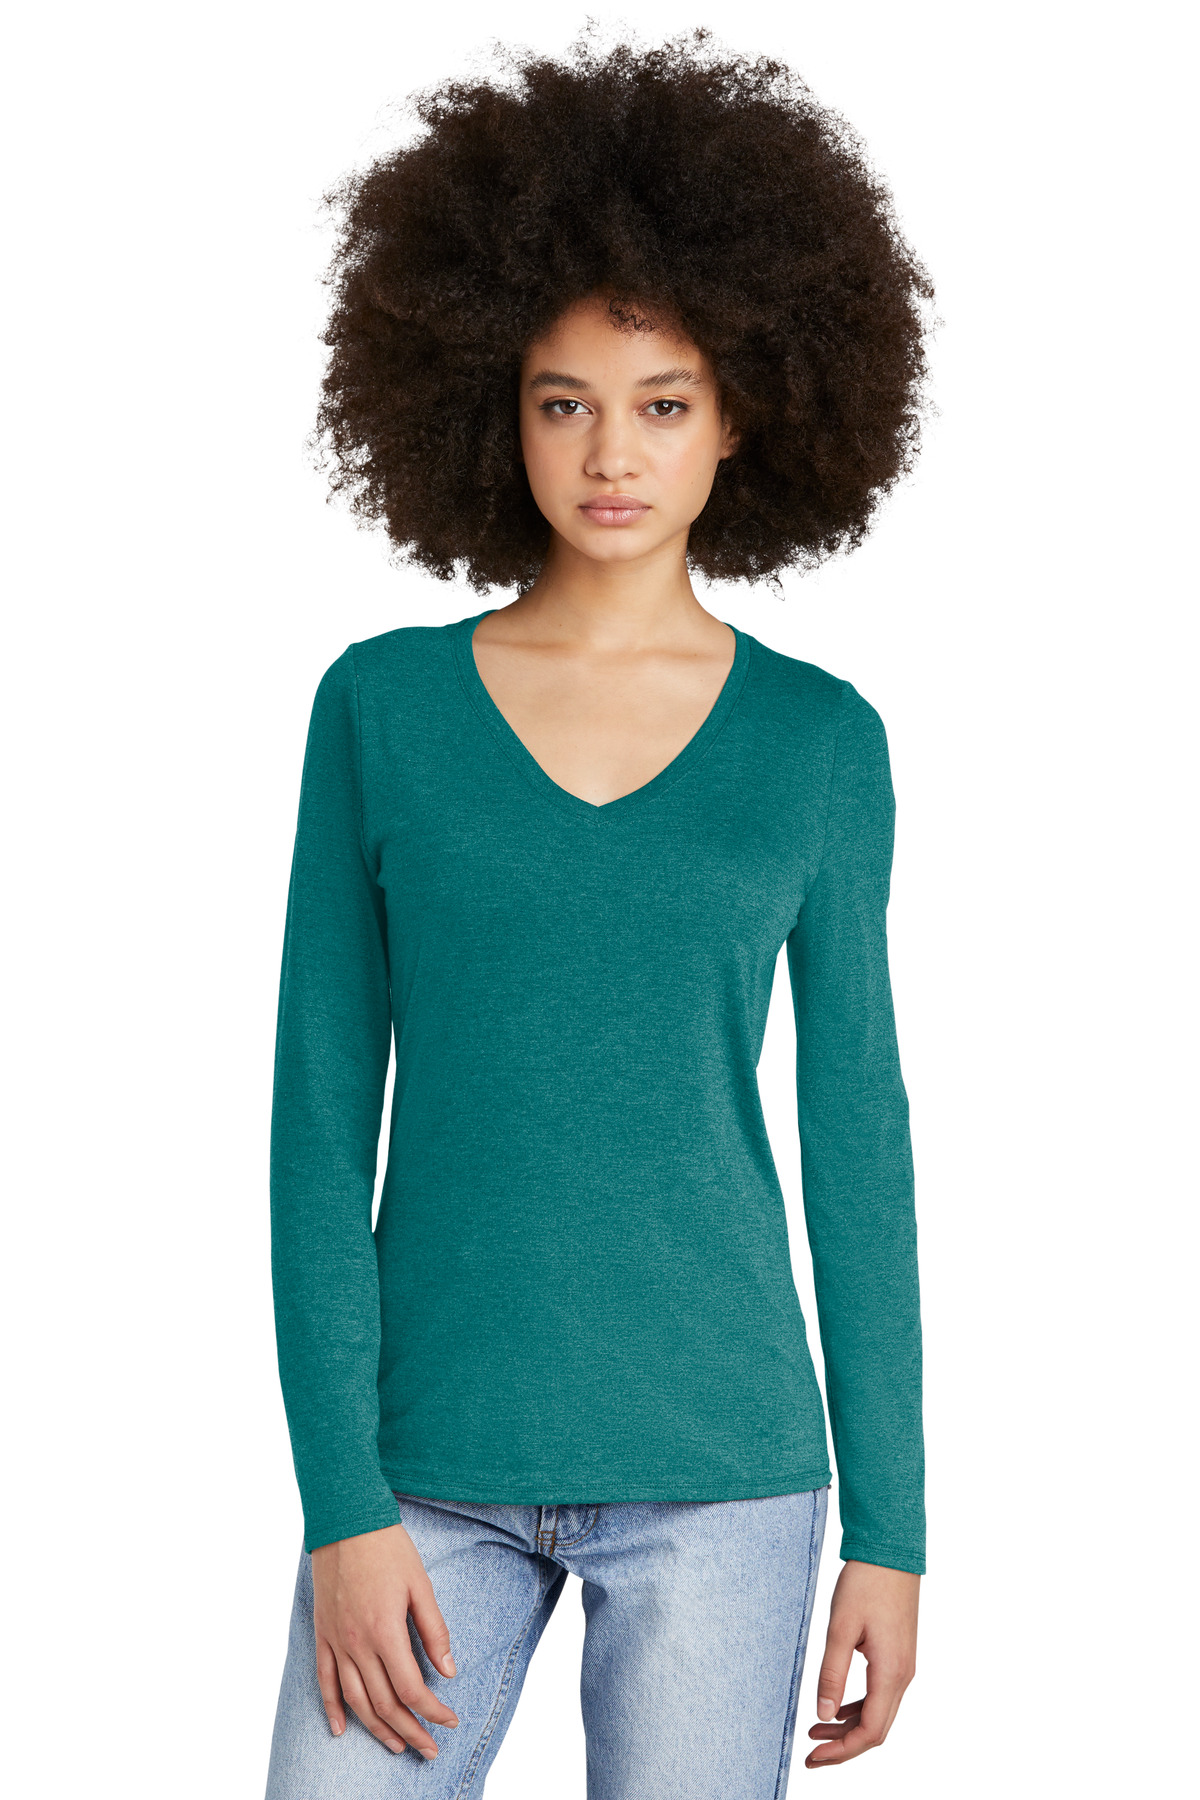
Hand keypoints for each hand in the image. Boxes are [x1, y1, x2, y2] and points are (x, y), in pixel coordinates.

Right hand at [311, 1521, 459, 1759]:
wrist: (346, 1522)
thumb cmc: (387, 1548)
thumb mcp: (420, 1585)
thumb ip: (434, 1631)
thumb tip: (449, 1671)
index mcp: (385, 1631)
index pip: (411, 1688)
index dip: (432, 1711)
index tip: (450, 1721)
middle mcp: (357, 1643)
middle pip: (384, 1704)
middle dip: (411, 1730)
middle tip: (430, 1749)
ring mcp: (336, 1641)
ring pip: (355, 1700)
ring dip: (377, 1729)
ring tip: (397, 1745)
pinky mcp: (322, 1635)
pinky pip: (324, 1681)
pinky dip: (332, 1708)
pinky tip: (341, 1729)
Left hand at [805, 1560, 918, 1767]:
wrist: (891, 1552)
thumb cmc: (866, 1583)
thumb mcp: (841, 1626)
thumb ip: (832, 1672)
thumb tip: (823, 1714)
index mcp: (891, 1672)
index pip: (870, 1731)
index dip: (842, 1751)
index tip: (813, 1757)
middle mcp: (902, 1676)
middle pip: (876, 1730)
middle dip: (844, 1748)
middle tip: (811, 1756)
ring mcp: (903, 1666)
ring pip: (879, 1714)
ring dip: (849, 1729)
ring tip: (816, 1733)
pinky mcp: (898, 1656)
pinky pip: (880, 1695)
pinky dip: (857, 1708)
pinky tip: (836, 1708)